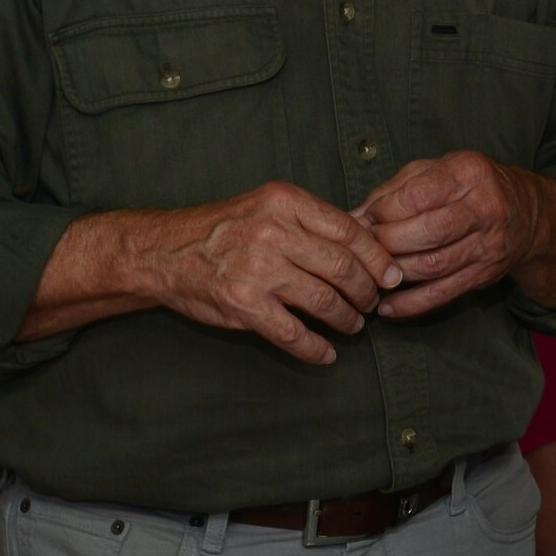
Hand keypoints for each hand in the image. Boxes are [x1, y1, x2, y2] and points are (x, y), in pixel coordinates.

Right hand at [145, 182, 400, 364]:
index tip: (391, 275)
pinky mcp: (244, 305)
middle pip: (343, 267)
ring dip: (347, 318)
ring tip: (354, 324)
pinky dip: (316, 348)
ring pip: (324, 300)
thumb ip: (311, 220)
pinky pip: (293, 333)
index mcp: (285, 202)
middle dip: (366, 291)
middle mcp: (274, 232)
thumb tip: (366, 240)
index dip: (378, 257)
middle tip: (372, 302)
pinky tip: (327, 353)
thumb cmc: (223, 228)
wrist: (164, 251)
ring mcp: (258, 270)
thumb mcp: (267, 205)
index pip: (349, 230)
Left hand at [359, 151, 548, 318]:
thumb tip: (356, 215)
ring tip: (372, 272)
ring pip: (433, 266)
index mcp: (469, 173)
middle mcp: (484, 208)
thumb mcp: (439, 169)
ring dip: (396, 272)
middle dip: (388, 242)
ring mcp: (487, 245)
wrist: (526, 214)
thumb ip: (396, 189)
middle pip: (429, 232)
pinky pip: (443, 294)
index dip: (385, 210)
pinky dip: (411, 304)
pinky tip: (387, 307)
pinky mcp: (484, 274)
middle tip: (365, 246)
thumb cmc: (471, 187)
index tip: (366, 218)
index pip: (419, 195)